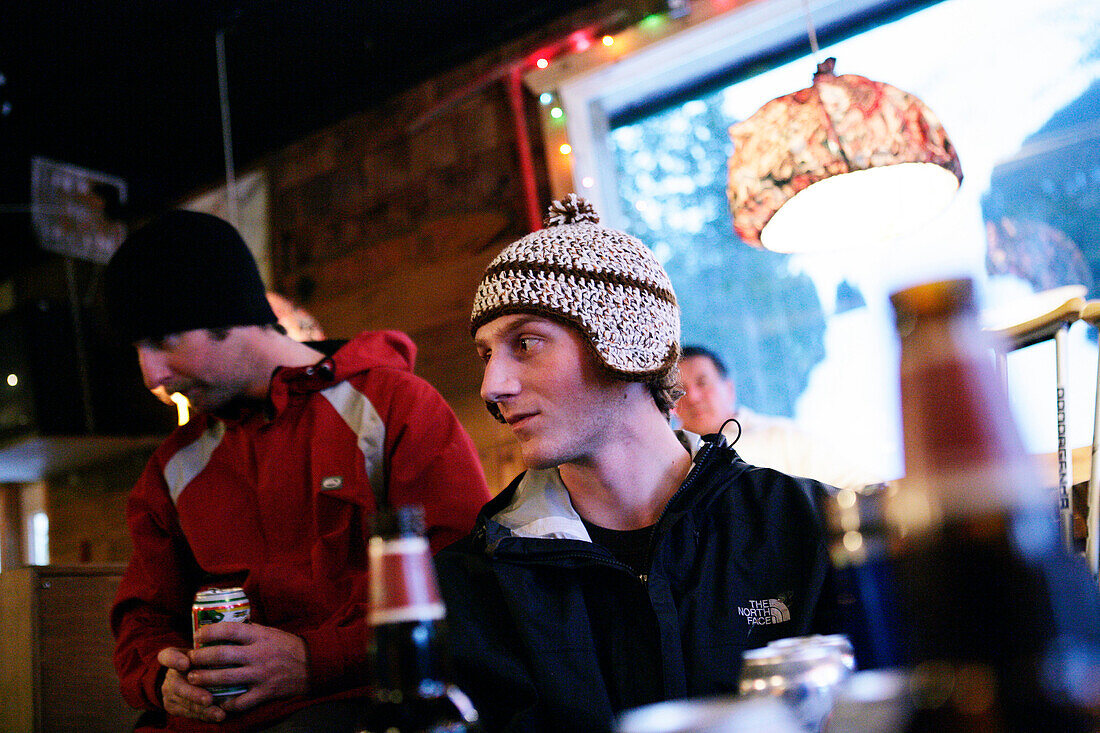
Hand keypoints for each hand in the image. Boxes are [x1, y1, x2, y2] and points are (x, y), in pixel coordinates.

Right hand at [157, 646, 225, 721]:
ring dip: (202, 710)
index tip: (186, 663)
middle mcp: (170, 675)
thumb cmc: (201, 659)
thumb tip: (229, 652)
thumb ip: (210, 650)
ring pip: (184, 703)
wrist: (184, 676)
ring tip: (219, 713)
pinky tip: (218, 716)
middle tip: (209, 699)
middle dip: (194, 694)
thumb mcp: (202, 651)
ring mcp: (169, 692)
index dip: (174, 660)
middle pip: (177, 686)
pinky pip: (187, 713)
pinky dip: (204, 715)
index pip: (167, 656)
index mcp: (174, 657)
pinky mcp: (172, 706)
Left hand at [188, 622, 309, 713]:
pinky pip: (241, 701)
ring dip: (206, 679)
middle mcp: (258, 654)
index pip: (230, 630)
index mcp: (260, 636)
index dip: (210, 632)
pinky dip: (227, 703)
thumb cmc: (289, 646)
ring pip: (227, 678)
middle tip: (189, 660)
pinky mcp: (265, 692)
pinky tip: (218, 702)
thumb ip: (251, 631)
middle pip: (222, 655)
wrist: (313, 664)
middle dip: (201, 658)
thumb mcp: (271, 632)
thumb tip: (228, 627)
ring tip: (193, 679)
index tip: (198, 635)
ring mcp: (261, 675)